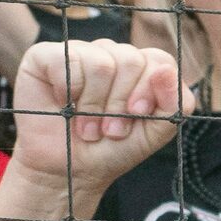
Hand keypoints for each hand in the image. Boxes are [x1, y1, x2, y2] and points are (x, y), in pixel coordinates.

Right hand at [5, 39, 183, 194]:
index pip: (157, 60)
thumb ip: (176, 103)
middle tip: (108, 129)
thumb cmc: (113, 147)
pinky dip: (68, 90)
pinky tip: (63, 105)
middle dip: (119, 104)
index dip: (148, 91)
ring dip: (93, 105)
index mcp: (140, 66)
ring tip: (87, 127)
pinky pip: (66, 60)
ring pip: (101, 64)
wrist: (70, 169)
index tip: (137, 116)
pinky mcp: (45, 55)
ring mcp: (79, 51)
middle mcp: (110, 53)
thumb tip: (165, 70)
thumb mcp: (156, 131)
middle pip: (130, 60)